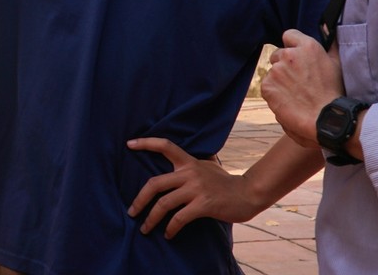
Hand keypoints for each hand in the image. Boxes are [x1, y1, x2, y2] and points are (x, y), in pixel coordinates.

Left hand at [125, 138, 259, 237]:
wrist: (248, 193)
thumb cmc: (226, 182)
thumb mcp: (209, 165)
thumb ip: (193, 162)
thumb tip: (182, 158)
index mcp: (189, 162)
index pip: (165, 146)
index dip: (146, 143)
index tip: (129, 144)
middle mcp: (190, 173)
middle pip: (155, 183)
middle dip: (139, 199)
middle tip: (131, 211)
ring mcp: (196, 188)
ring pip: (164, 203)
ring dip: (151, 219)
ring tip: (145, 229)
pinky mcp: (203, 204)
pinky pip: (179, 218)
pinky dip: (170, 228)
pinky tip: (168, 234)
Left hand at [261, 29, 343, 147]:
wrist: (326, 119)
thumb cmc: (335, 93)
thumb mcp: (337, 63)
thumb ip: (330, 44)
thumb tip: (325, 27)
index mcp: (307, 46)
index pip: (289, 35)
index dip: (292, 47)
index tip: (298, 59)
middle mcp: (289, 55)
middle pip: (278, 55)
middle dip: (285, 66)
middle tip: (299, 82)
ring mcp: (276, 70)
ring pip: (273, 72)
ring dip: (280, 80)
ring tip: (296, 95)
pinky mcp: (267, 86)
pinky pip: (267, 86)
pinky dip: (274, 93)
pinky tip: (289, 101)